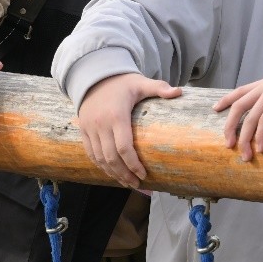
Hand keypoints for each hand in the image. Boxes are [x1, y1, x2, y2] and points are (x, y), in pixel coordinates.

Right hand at [78, 73, 180, 187]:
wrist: (93, 77)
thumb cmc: (121, 82)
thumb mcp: (140, 82)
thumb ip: (158, 87)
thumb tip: (179, 92)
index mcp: (116, 115)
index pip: (123, 147)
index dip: (133, 164)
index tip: (144, 174)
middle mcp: (100, 124)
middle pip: (111, 157)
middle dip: (124, 174)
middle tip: (138, 184)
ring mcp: (90, 129)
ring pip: (100, 158)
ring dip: (113, 173)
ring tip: (127, 182)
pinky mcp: (83, 131)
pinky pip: (91, 153)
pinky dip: (101, 166)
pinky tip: (112, 173)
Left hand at [212, 70, 262, 161]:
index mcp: (260, 84)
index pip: (238, 91)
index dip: (225, 100)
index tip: (215, 108)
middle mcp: (260, 89)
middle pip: (238, 108)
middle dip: (230, 126)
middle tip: (228, 144)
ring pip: (250, 119)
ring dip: (245, 139)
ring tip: (245, 155)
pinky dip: (261, 135)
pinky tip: (260, 148)